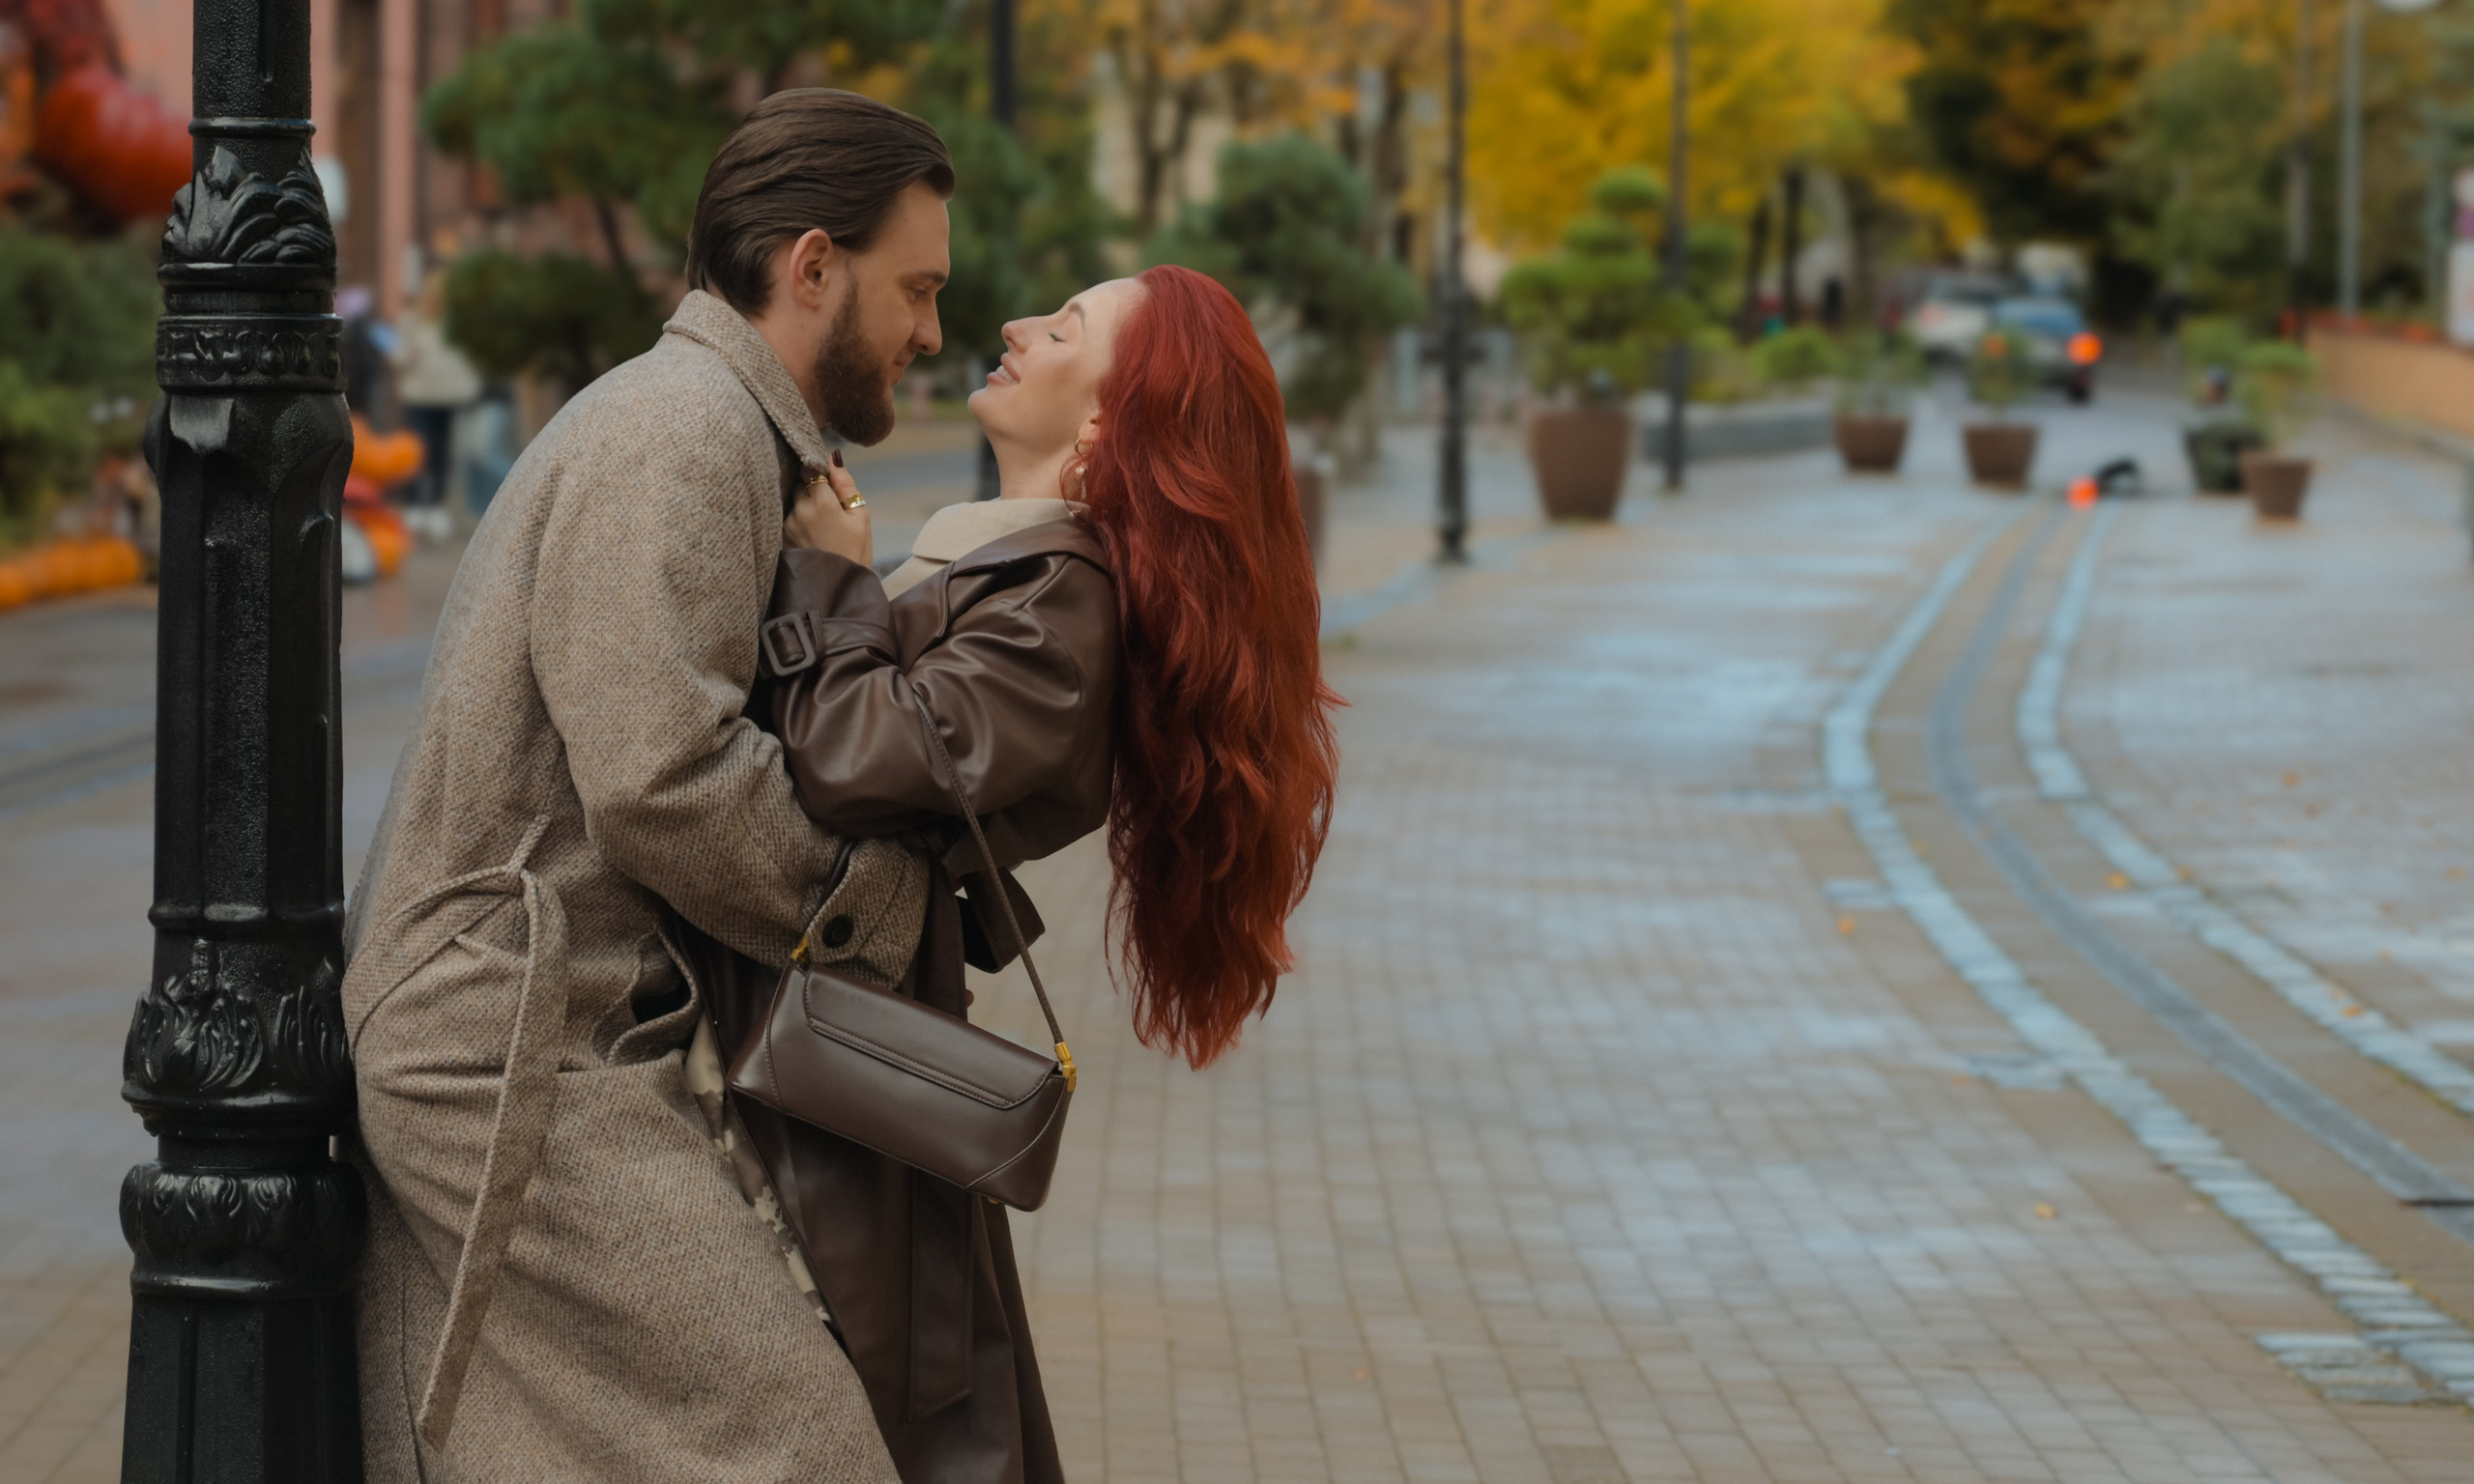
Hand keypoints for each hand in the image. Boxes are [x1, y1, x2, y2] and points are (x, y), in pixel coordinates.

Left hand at [785, 451, 870, 565]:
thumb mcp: (860, 518)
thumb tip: (834, 458)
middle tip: (828, 510)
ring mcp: (787, 524)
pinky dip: (797, 522)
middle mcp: (799, 509)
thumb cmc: (855, 554)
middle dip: (812, 491)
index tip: (828, 485)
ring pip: (793, 502)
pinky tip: (811, 536)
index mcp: (821, 501)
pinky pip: (787, 519)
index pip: (810, 470)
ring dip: (803, 507)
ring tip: (820, 527)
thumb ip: (846, 484)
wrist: (836, 589)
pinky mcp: (781, 537)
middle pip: (800, 485)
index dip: (819, 475)